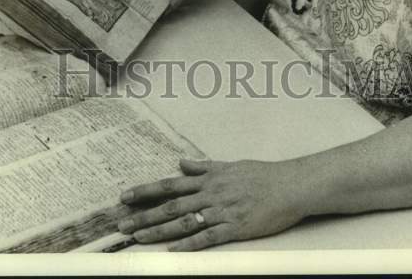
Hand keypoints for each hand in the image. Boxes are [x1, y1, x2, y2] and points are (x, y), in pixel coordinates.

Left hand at [117, 157, 304, 250]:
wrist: (289, 185)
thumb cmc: (261, 175)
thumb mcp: (229, 165)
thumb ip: (203, 166)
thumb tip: (181, 162)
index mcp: (208, 178)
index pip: (170, 184)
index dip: (146, 191)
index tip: (125, 196)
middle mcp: (210, 193)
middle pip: (171, 204)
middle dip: (144, 214)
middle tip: (122, 223)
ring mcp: (221, 210)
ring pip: (184, 221)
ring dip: (159, 231)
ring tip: (139, 238)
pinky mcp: (235, 227)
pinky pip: (208, 237)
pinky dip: (189, 244)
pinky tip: (173, 250)